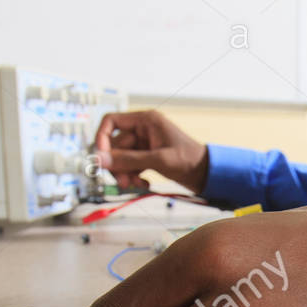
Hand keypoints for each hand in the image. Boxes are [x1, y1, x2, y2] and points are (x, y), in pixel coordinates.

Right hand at [93, 109, 208, 192]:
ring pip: (121, 159)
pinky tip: (144, 184)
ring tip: (136, 185)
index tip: (101, 158)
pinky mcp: (146, 157)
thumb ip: (128, 160)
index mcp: (145, 120)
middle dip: (117, 165)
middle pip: (114, 145)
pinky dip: (133, 177)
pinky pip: (130, 166)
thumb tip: (100, 160)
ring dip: (125, 174)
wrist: (206, 174)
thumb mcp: (158, 159)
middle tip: (123, 182)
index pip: (111, 121)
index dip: (102, 138)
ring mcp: (144, 144)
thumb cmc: (190, 160)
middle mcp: (142, 130)